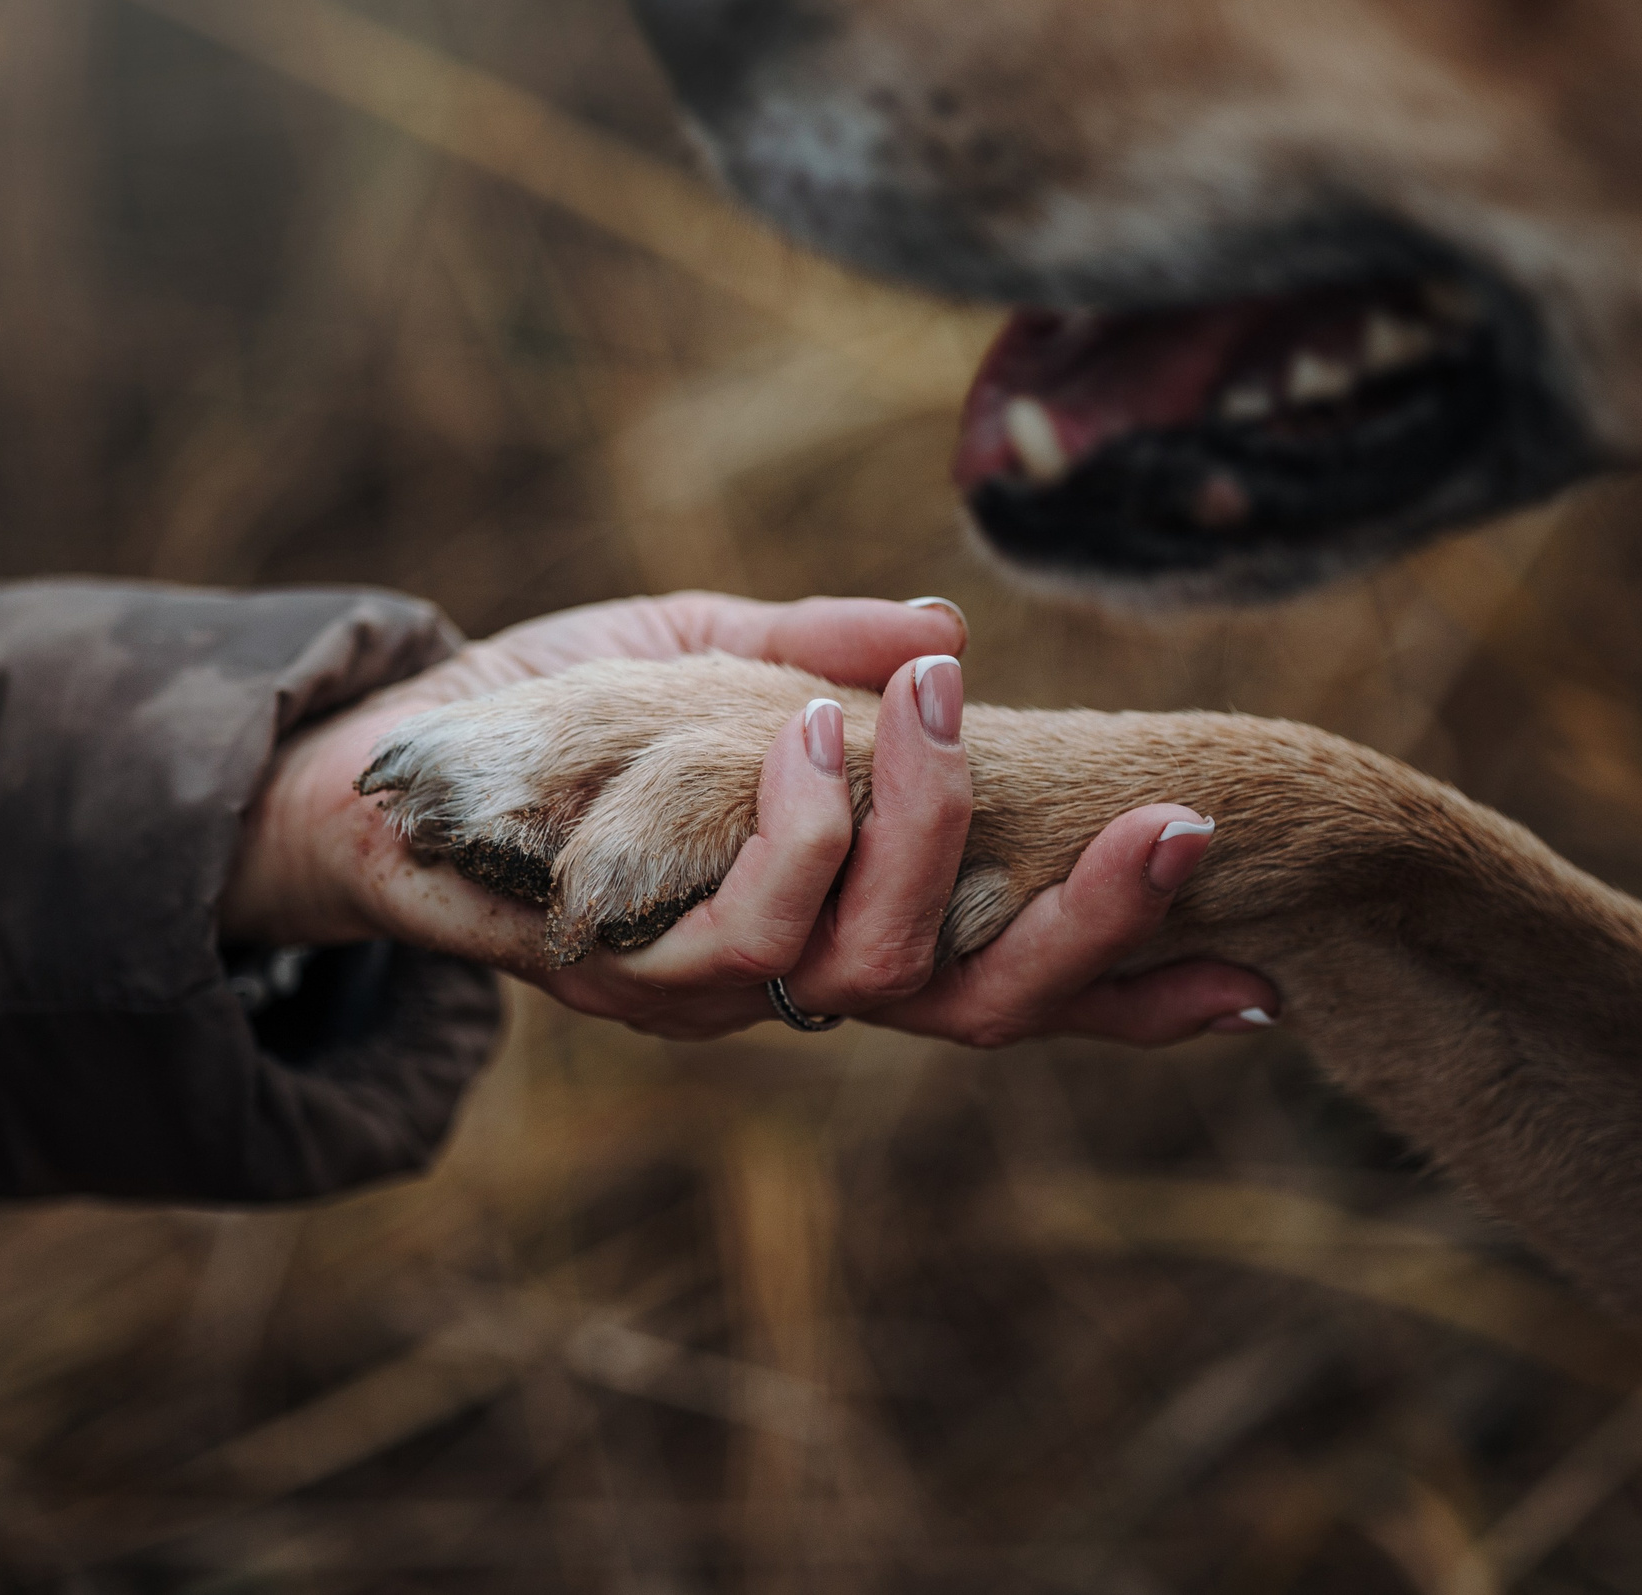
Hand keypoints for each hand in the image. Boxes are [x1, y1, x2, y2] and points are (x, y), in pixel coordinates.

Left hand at [222, 591, 1273, 1042]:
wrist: (380, 762)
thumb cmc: (554, 717)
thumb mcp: (707, 657)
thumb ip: (822, 651)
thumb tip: (943, 628)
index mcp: (843, 908)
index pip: (1010, 968)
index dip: (1130, 985)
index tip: (1260, 978)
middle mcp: (797, 977)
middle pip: (986, 1013)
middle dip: (1100, 932)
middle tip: (1180, 821)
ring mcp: (714, 992)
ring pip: (882, 977)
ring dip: (933, 832)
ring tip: (935, 702)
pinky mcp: (623, 975)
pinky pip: (749, 942)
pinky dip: (802, 833)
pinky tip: (806, 738)